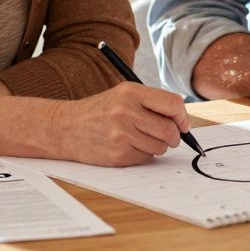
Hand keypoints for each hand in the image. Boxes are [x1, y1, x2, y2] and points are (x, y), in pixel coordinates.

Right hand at [53, 83, 189, 165]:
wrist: (66, 127)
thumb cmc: (101, 110)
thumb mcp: (124, 95)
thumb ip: (153, 102)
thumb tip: (183, 120)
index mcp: (131, 92)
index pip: (172, 104)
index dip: (182, 116)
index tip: (182, 123)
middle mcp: (126, 112)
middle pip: (169, 129)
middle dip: (174, 135)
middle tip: (170, 136)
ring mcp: (121, 135)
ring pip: (160, 147)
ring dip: (158, 145)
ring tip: (142, 138)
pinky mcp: (118, 154)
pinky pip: (146, 158)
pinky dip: (144, 154)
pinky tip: (130, 145)